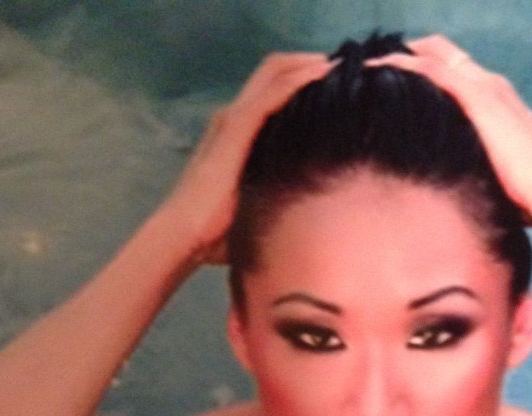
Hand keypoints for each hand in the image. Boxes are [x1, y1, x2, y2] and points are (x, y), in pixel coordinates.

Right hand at [156, 52, 333, 264]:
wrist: (185, 235)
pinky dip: (297, 80)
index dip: (302, 80)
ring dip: (307, 65)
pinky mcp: (236, 128)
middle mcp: (235, 118)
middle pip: (275, 72)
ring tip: (340, 65)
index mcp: (239, 134)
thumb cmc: (216, 233)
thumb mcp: (255, 205)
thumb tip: (308, 214)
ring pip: (275, 74)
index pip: (272, 91)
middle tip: (345, 69)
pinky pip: (271, 94)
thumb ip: (275, 196)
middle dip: (310, 64)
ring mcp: (234, 119)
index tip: (337, 85)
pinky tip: (321, 75)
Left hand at [368, 35, 531, 221]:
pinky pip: (429, 69)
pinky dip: (399, 65)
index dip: (423, 72)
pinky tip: (371, 70)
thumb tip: (455, 207)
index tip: (391, 82)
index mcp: (498, 105)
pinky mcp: (477, 97)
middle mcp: (491, 86)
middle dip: (404, 56)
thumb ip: (476, 178)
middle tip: (366, 67)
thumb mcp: (498, 182)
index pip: (455, 73)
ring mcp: (485, 88)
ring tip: (358, 65)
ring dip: (394, 58)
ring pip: (430, 55)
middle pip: (439, 53)